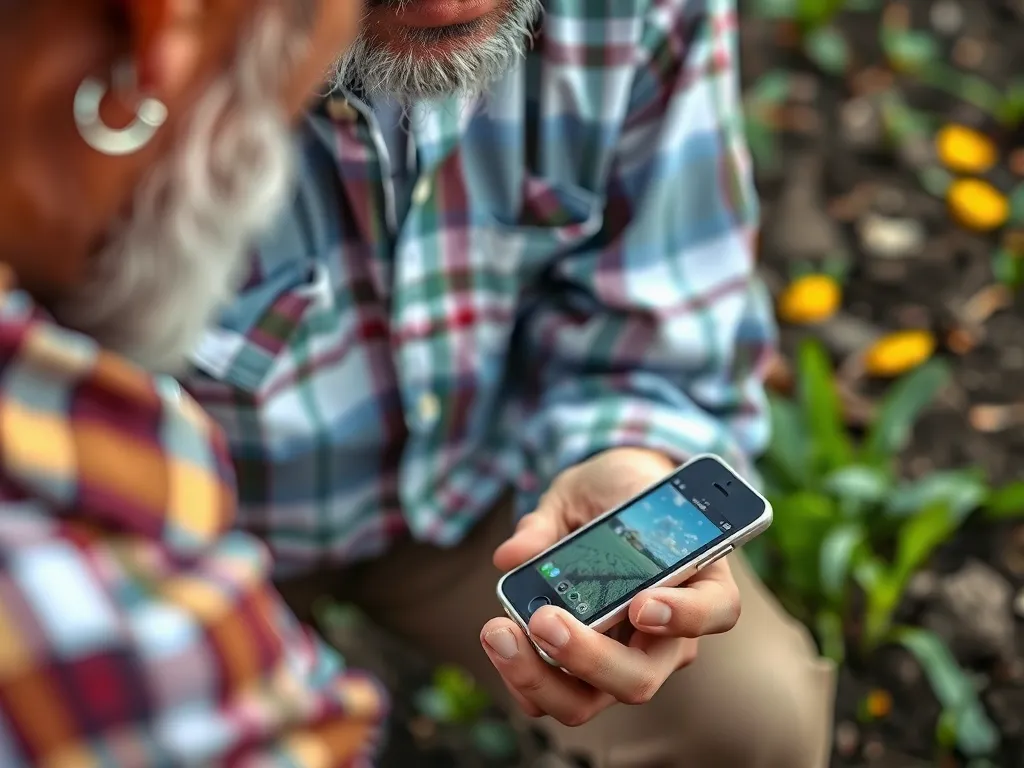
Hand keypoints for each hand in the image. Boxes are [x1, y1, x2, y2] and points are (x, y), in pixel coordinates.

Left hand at [481, 448, 740, 725]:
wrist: (606, 502)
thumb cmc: (614, 493)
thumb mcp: (589, 487)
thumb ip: (555, 518)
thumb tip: (515, 555)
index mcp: (695, 577)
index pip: (716, 609)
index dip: (685, 615)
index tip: (641, 604)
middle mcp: (666, 635)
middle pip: (641, 676)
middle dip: (588, 657)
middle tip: (543, 618)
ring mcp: (624, 660)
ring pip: (591, 701)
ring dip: (540, 677)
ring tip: (498, 632)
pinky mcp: (582, 673)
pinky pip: (554, 695)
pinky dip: (522, 678)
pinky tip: (499, 641)